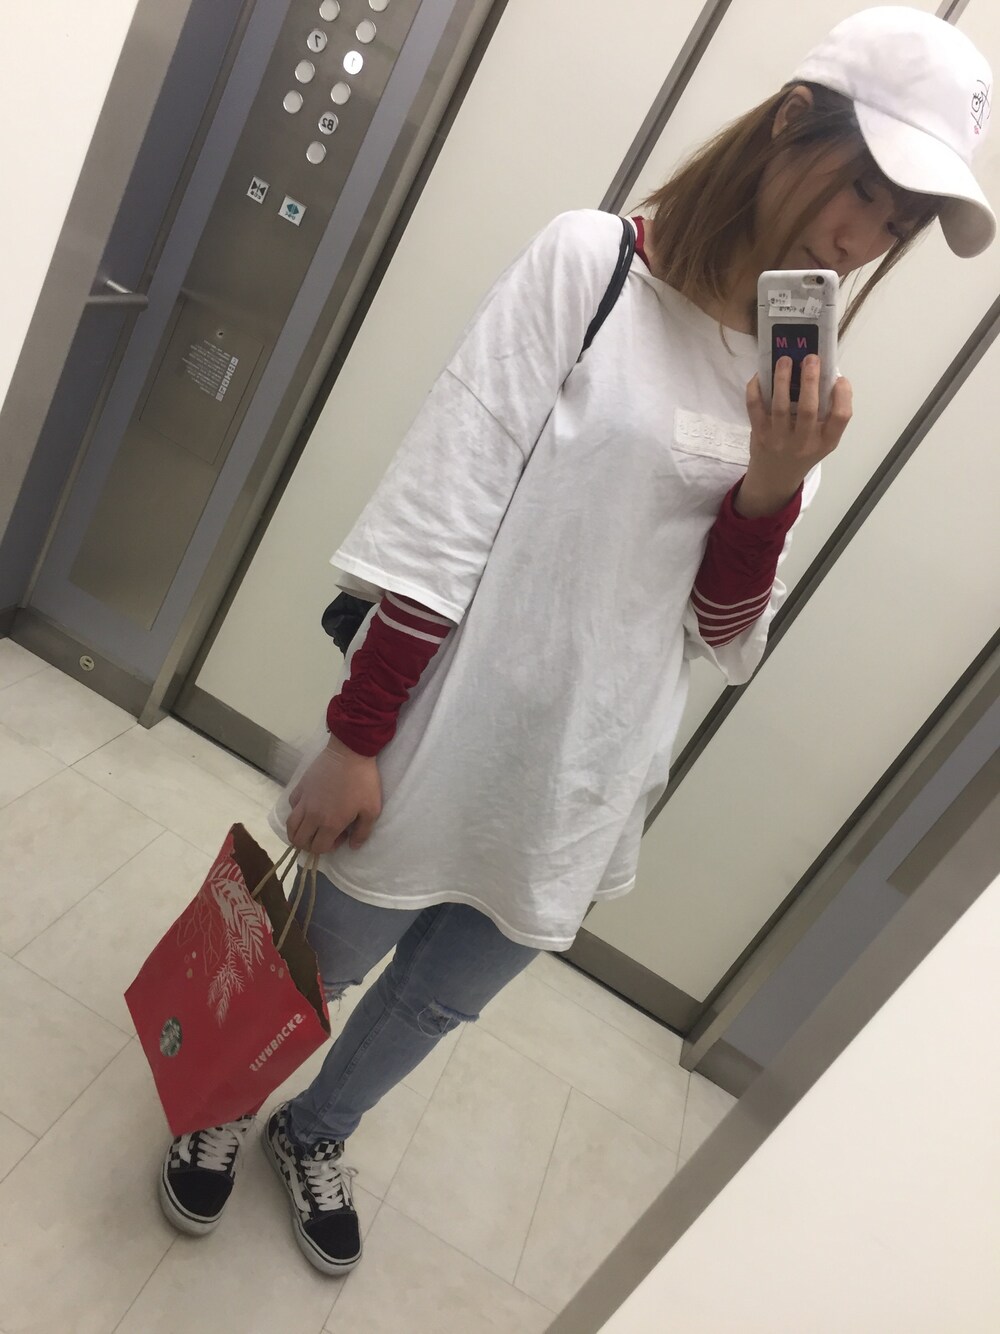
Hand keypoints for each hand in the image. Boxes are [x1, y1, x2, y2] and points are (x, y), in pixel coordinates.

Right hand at [285, 735, 382, 854]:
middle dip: (310, 845)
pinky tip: (308, 807)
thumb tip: (353, 846)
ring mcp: (303, 800)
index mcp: (330, 823)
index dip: (329, 848)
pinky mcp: (300, 787)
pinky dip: (296, 812)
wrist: (350, 752)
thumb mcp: (372, 809)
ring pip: (290, 825)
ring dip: (297, 832)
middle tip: (323, 836)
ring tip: (310, 828)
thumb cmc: (363, 781)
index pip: (318, 848)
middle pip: (299, 840)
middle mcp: (312, 815)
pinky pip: (292, 805)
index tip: (341, 837)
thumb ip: (362, 832)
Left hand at [742, 355, 852, 512]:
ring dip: (782, 380)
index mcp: (826, 442)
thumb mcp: (823, 441)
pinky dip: (756, 390)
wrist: (774, 478)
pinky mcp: (759, 434)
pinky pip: (755, 408)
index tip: (840, 379)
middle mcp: (803, 442)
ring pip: (780, 407)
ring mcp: (779, 439)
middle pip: (808, 409)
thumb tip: (826, 375)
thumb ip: (828, 415)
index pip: (840, 418)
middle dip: (810, 381)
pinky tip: (761, 375)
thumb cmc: (803, 451)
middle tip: (811, 358)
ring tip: (785, 359)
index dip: (843, 396)